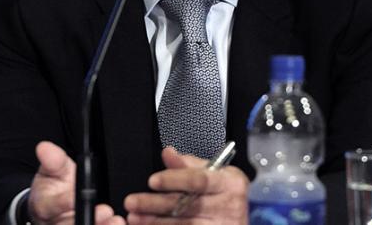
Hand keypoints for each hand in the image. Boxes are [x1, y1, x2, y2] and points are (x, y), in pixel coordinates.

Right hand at [29, 141, 125, 224]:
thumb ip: (52, 160)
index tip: (75, 198)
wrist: (50, 203)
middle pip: (69, 224)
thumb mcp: (51, 170)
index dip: (65, 202)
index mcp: (45, 205)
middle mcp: (56, 222)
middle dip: (89, 220)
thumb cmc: (52, 186)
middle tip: (106, 212)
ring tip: (115, 221)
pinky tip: (117, 223)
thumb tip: (44, 147)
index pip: (54, 205)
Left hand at [124, 147, 248, 223]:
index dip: (174, 180)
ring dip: (155, 222)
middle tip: (133, 202)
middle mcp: (230, 205)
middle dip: (156, 204)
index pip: (199, 180)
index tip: (152, 180)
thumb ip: (188, 164)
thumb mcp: (214, 174)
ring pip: (185, 224)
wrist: (238, 219)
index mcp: (230, 182)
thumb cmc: (225, 193)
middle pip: (188, 205)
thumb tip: (168, 153)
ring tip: (135, 217)